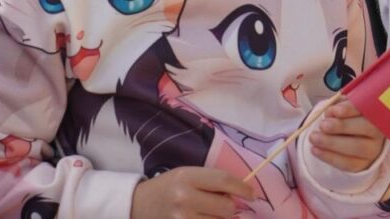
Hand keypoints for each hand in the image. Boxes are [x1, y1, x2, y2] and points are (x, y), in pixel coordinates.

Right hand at [130, 167, 254, 218]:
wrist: (138, 205)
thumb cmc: (168, 187)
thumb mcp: (186, 175)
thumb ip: (211, 182)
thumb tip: (240, 194)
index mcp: (186, 177)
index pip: (224, 181)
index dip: (243, 188)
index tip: (252, 193)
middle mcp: (184, 198)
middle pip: (226, 207)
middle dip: (231, 207)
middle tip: (224, 205)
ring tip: (209, 213)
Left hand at [309, 98, 385, 172]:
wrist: (350, 137)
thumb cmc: (346, 117)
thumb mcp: (343, 107)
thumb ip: (338, 106)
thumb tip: (330, 112)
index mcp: (374, 112)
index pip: (366, 107)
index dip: (350, 109)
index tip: (334, 111)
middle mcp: (378, 131)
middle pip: (365, 128)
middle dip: (341, 126)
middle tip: (322, 125)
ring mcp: (373, 150)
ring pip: (357, 147)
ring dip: (332, 143)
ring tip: (313, 137)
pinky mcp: (363, 164)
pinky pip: (348, 163)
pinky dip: (329, 157)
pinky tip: (315, 150)